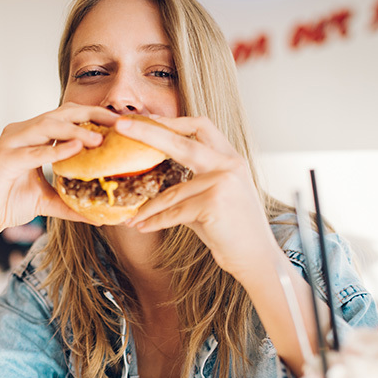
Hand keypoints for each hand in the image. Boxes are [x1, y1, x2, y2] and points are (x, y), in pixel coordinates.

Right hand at [0, 103, 117, 240]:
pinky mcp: (3, 160)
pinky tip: (75, 150)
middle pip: (61, 114)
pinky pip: (32, 152)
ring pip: (47, 127)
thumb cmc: (7, 202)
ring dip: (75, 130)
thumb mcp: (47, 202)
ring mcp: (11, 143)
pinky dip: (54, 150)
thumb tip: (100, 217)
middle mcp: (22, 133)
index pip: (68, 117)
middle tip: (119, 122)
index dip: (94, 116)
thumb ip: (71, 203)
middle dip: (91, 115)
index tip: (121, 123)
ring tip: (100, 138)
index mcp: (34, 137)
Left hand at [118, 115, 277, 280]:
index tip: (146, 119)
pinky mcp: (213, 203)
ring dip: (148, 208)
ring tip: (131, 217)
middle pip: (180, 141)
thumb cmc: (233, 230)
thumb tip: (154, 177)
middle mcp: (228, 165)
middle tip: (120, 125)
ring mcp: (222, 182)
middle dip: (148, 131)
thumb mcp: (215, 197)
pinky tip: (141, 227)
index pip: (200, 126)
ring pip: (171, 192)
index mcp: (230, 158)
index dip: (171, 121)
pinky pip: (173, 212)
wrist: (257, 258)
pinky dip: (155, 222)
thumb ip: (191, 182)